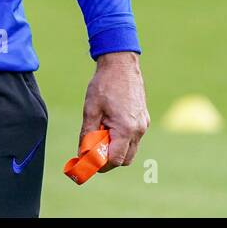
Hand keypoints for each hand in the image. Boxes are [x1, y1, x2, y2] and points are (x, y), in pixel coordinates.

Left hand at [79, 51, 148, 169]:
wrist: (121, 63)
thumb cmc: (104, 84)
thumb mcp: (90, 110)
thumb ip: (87, 134)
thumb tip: (82, 153)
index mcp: (126, 129)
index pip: (115, 160)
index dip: (100, 164)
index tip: (88, 160)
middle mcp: (139, 130)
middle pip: (125, 159)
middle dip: (109, 159)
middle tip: (94, 150)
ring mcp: (144, 124)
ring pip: (131, 149)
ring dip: (116, 148)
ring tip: (101, 132)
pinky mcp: (144, 119)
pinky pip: (134, 137)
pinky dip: (122, 138)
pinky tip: (110, 124)